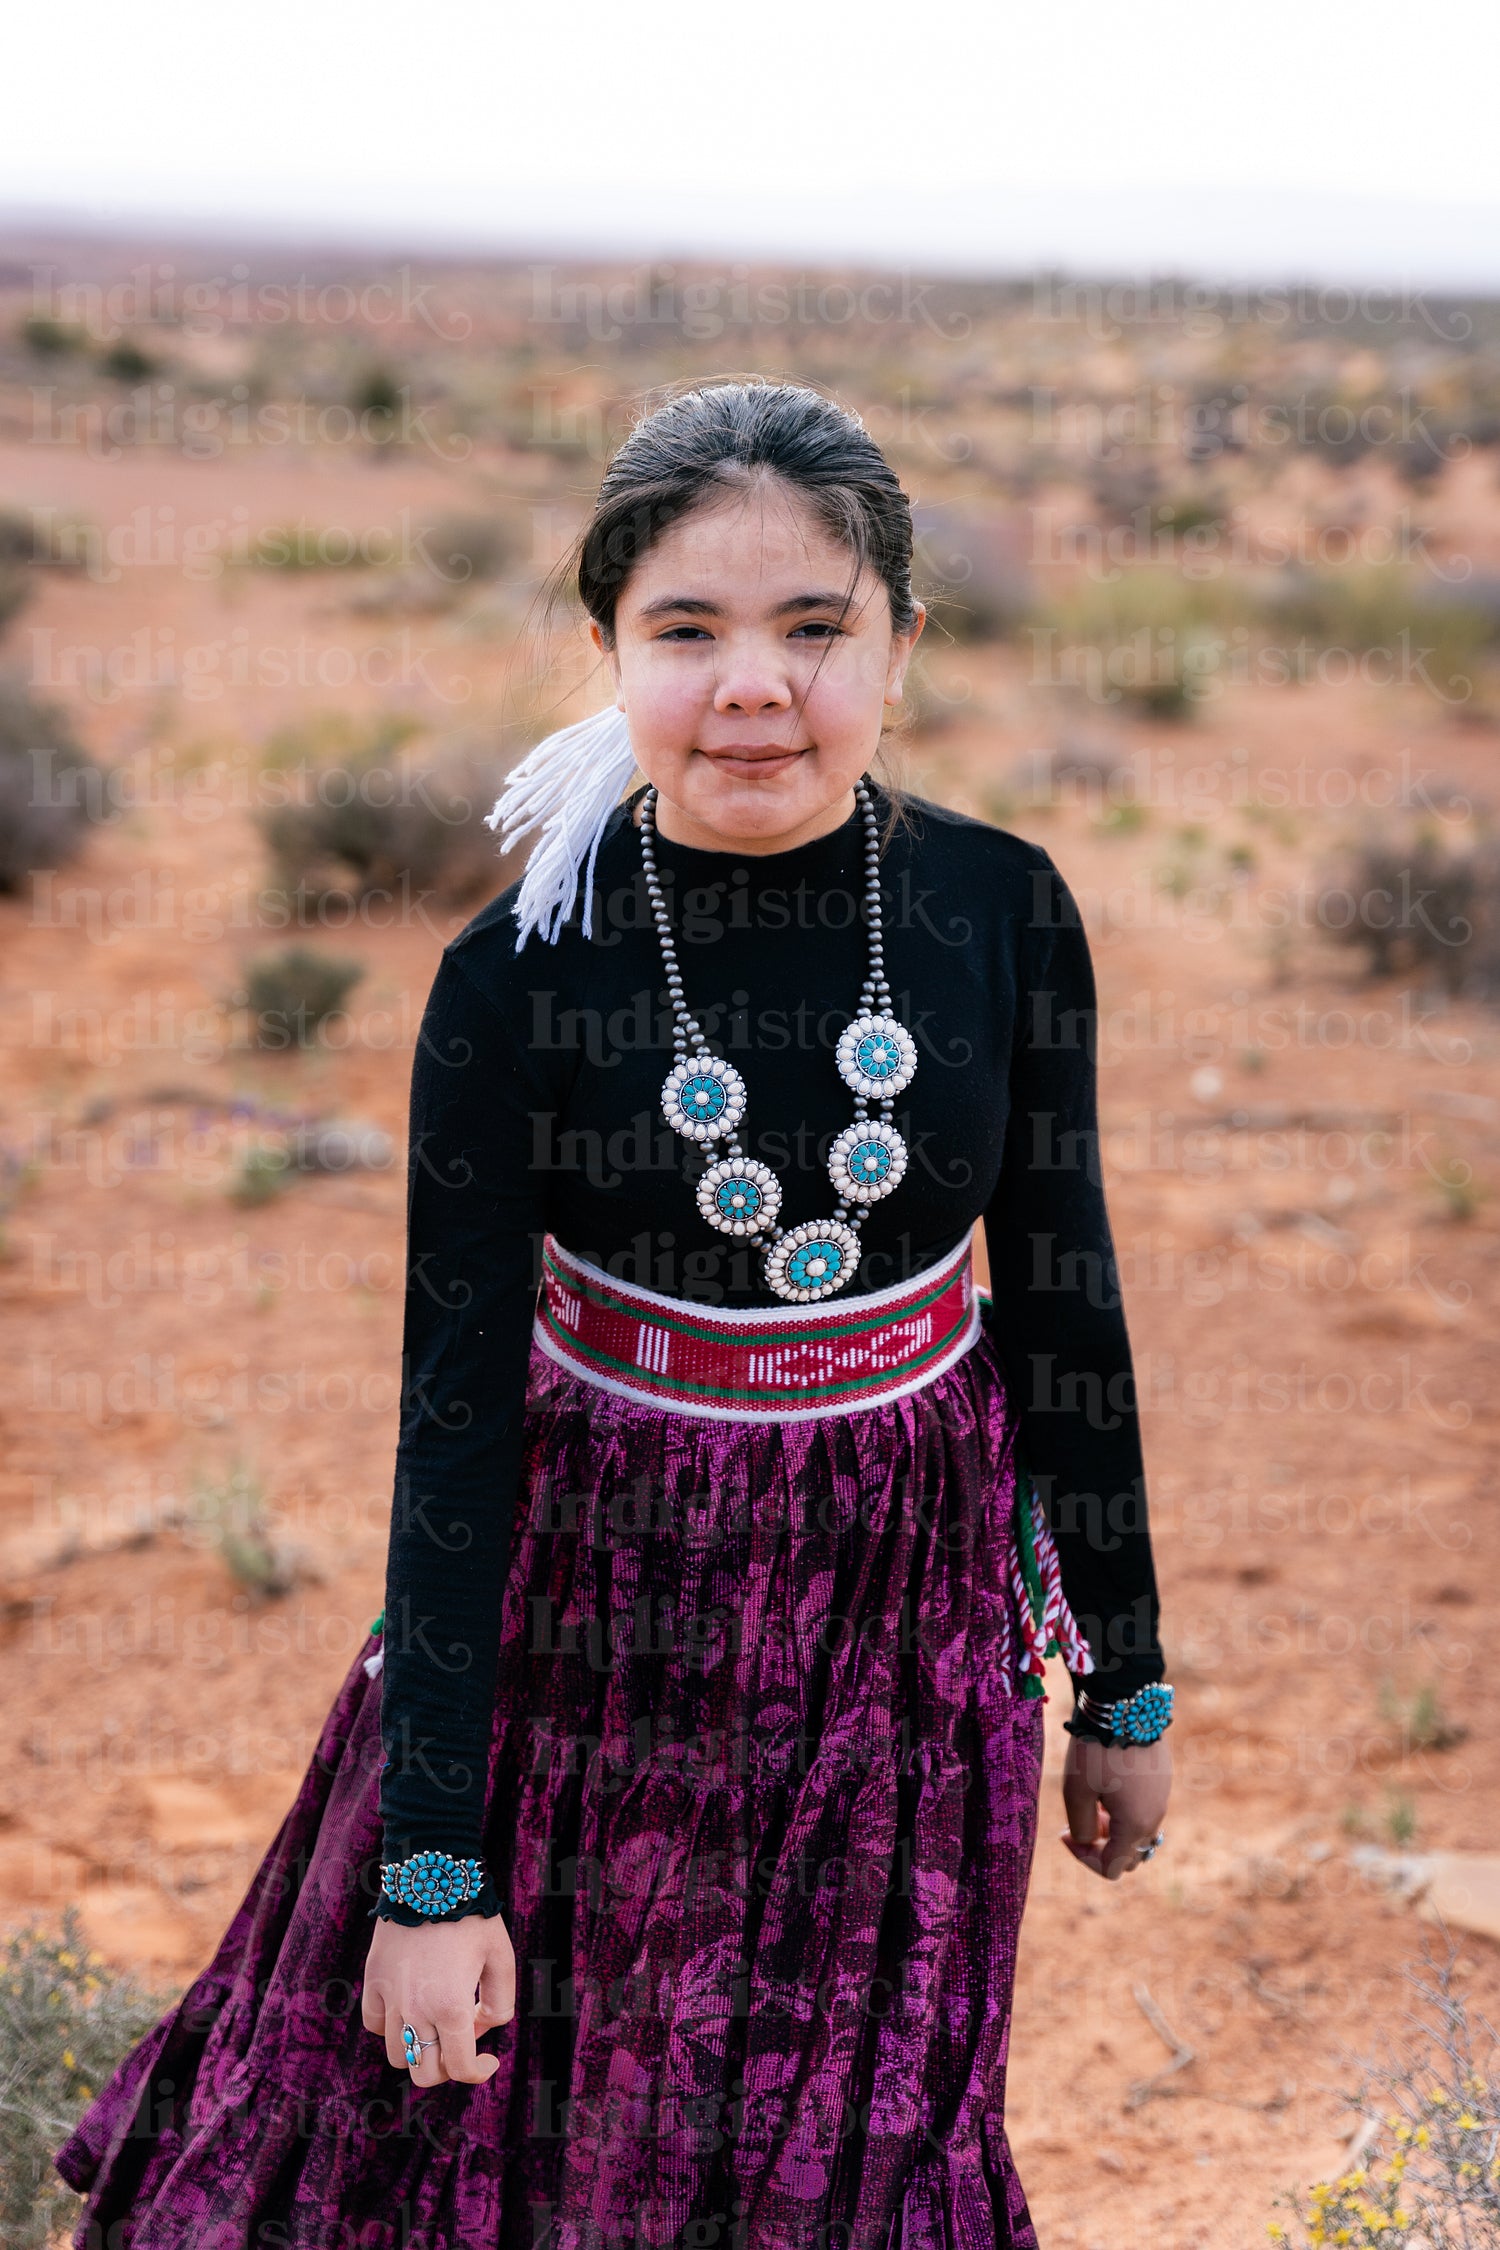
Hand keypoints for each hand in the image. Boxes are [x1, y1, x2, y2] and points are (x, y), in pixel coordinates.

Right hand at [361, 1910, 515, 2087]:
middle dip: (446, 2067)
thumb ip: (501, 2002)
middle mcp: (415, 2010)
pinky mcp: (372, 1980)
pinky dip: (391, 2025)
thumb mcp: (501, 1958)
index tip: (489, 2060)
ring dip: (418, 2048)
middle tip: (460, 2044)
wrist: (431, 1876)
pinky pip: (375, 2023)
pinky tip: (410, 2006)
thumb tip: (480, 2028)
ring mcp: (389, 1997)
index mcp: (451, 2007)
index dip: (478, 2072)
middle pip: (423, 2073)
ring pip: (396, 2053)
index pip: (460, 2068)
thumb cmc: (472, 1916)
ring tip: (435, 2023)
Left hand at [1060, 1730, 1171, 1881]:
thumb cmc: (1095, 1750)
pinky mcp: (1162, 1779)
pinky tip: (1110, 1783)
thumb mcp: (1076, 1791)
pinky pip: (1146, 1808)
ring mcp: (1162, 1797)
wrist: (1123, 1705)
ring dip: (1116, 1828)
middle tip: (1081, 1819)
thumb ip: (1082, 1826)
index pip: (1112, 1868)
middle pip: (1130, 1854)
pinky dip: (1127, 1809)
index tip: (1064, 1833)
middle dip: (1103, 1846)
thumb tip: (1089, 1840)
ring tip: (1095, 1801)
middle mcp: (1155, 1817)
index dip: (1084, 1858)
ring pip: (1139, 1831)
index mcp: (1135, 1826)